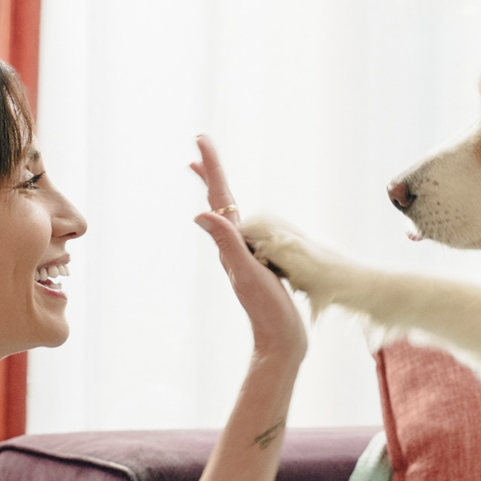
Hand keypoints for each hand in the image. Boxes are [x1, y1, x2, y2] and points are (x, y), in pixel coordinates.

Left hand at [191, 136, 306, 363]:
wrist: (280, 341)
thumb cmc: (267, 310)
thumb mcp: (246, 273)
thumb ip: (225, 244)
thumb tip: (200, 214)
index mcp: (231, 243)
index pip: (218, 197)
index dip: (211, 167)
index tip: (200, 140)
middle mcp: (234, 246)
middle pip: (218, 200)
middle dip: (210, 171)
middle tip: (200, 144)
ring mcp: (245, 256)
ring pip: (228, 214)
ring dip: (218, 190)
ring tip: (207, 172)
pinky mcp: (259, 265)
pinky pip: (244, 230)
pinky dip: (236, 214)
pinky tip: (238, 217)